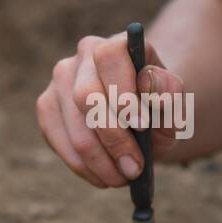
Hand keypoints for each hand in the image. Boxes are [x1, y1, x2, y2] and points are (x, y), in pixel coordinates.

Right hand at [36, 33, 185, 187]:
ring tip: (124, 177)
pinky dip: (83, 166)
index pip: (110, 57)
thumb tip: (156, 95)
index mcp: (119, 44)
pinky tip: (104, 176)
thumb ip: (171, 99)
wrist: (142, 118)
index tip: (141, 126)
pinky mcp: (47, 106)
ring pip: (73, 125)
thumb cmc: (157, 109)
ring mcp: (61, 80)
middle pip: (86, 95)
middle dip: (112, 137)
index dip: (123, 92)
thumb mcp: (174, 106)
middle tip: (134, 168)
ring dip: (100, 160)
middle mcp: (85, 55)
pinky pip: (58, 140)